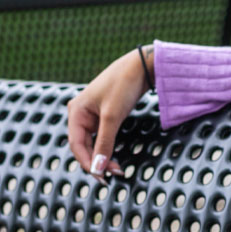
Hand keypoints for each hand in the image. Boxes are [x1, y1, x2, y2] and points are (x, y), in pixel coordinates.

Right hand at [67, 46, 152, 182]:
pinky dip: (108, 146)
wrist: (142, 65)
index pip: (76, 144)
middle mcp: (81, 113)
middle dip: (97, 161)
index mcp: (76, 111)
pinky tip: (114, 156)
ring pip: (93, 141)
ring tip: (116, 169)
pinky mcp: (106, 113)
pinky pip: (102, 135)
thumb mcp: (113, 116)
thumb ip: (105, 142)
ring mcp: (93, 113)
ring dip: (103, 155)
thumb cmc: (124, 84)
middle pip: (84, 145)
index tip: (101, 176)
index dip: (88, 162)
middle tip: (112, 175)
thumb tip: (99, 167)